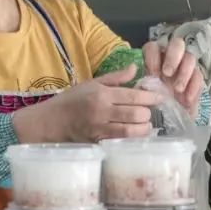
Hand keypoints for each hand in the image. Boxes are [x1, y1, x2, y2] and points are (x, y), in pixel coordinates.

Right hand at [13, 65, 161, 143]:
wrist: (51, 121)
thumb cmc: (71, 100)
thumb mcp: (91, 83)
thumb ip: (115, 77)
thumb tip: (135, 67)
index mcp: (102, 94)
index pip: (134, 95)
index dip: (151, 97)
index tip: (159, 97)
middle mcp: (102, 111)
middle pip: (136, 113)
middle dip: (148, 113)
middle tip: (149, 112)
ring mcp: (100, 128)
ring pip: (132, 130)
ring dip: (144, 128)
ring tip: (146, 125)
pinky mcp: (98, 141)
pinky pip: (121, 142)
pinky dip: (132, 139)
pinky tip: (136, 136)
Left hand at [143, 37, 202, 116]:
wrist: (166, 116)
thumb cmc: (151, 101)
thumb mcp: (143, 95)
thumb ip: (141, 88)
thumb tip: (141, 88)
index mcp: (153, 58)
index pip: (153, 47)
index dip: (153, 57)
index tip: (153, 73)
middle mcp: (171, 58)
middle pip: (177, 45)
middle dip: (173, 57)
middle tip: (167, 73)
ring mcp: (185, 66)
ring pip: (190, 58)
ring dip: (184, 73)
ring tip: (178, 89)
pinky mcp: (196, 78)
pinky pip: (199, 76)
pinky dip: (193, 88)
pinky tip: (187, 99)